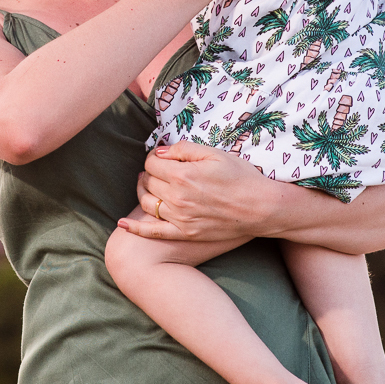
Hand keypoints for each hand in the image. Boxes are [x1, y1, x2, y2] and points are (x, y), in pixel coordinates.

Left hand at [118, 141, 270, 241]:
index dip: (155, 157)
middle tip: (160, 170)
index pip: (152, 163)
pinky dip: (135, 227)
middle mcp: (177, 198)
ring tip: (149, 185)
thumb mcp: (215, 154)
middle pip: (148, 181)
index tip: (163, 157)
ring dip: (143, 191)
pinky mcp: (185, 233)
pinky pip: (153, 232)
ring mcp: (180, 218)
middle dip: (150, 173)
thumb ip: (184, 150)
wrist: (261, 208)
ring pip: (147, 203)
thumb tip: (159, 152)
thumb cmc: (242, 177)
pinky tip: (123, 224)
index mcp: (183, 175)